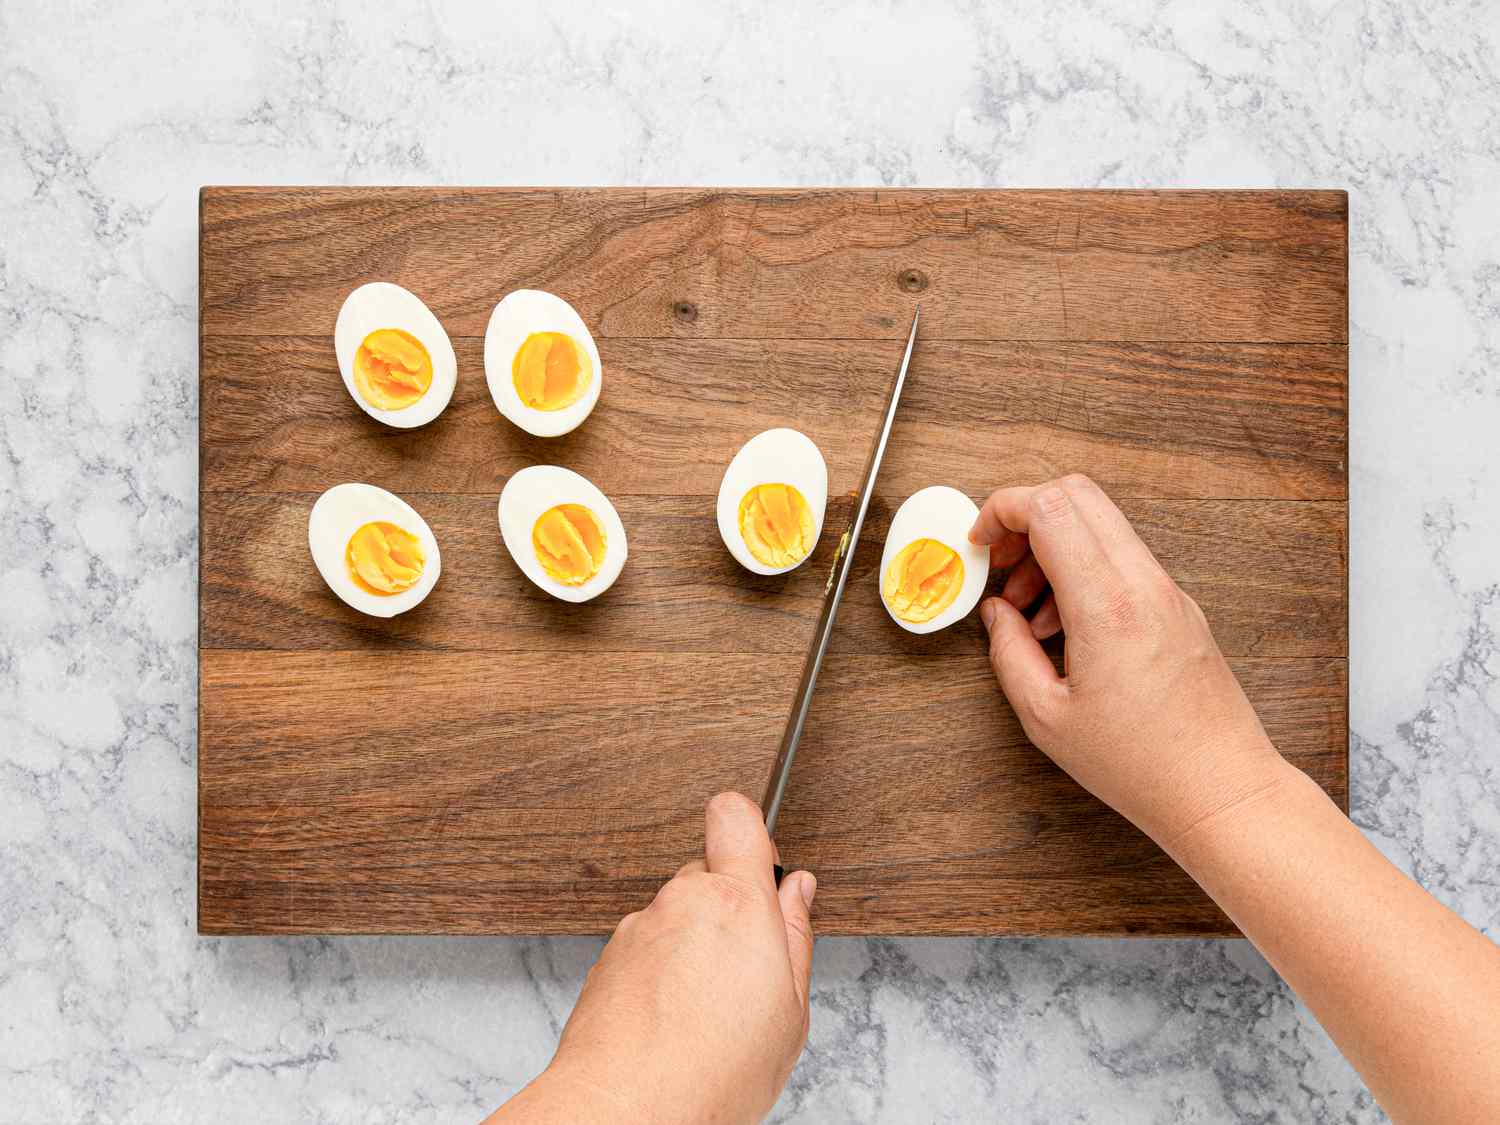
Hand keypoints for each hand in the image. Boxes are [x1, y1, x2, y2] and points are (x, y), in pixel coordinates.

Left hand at [491, 792, 815, 1124]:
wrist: (625, 1110)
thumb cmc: (710, 1071)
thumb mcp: (789, 1012)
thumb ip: (795, 937)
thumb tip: (798, 892)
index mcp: (736, 904)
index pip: (735, 816)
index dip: (749, 829)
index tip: (761, 860)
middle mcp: (681, 903)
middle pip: (707, 875)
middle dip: (727, 909)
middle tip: (743, 968)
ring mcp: (639, 928)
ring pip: (675, 916)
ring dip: (690, 946)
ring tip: (704, 1009)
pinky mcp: (608, 958)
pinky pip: (645, 948)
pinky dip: (659, 974)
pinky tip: (672, 1020)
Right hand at [970, 474, 1287, 844]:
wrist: (1220, 788)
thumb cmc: (1140, 764)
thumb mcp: (1046, 716)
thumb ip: (1009, 652)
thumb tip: (995, 614)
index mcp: (1106, 605)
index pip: (1050, 507)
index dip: (1001, 510)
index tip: (979, 543)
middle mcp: (1143, 584)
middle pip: (1078, 494)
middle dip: (1024, 516)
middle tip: (1000, 563)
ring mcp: (1167, 591)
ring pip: (1101, 524)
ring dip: (1053, 548)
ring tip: (1030, 612)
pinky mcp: (1179, 605)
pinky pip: (1122, 558)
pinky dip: (1083, 571)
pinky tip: (1065, 627)